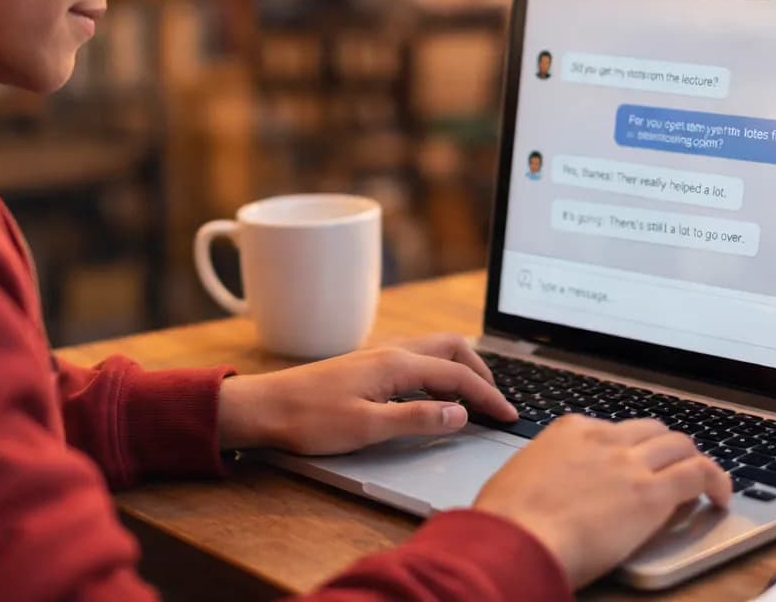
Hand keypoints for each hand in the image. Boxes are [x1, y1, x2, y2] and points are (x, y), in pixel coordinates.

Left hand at [216, 333, 518, 453]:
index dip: (488, 397)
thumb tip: (460, 414)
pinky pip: (416, 357)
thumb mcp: (368, 428)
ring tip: (474, 394)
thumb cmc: (310, 420)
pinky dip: (438, 369)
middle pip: (451, 347)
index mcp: (395, 364)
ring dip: (460, 366)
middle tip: (496, 401)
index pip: (458, 376)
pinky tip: (433, 392)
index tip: (509, 417)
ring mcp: (377, 355)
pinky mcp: (366, 365)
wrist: (265, 408)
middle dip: (481, 370)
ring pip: (433, 349)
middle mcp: (390, 352)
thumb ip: (417, 420)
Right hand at [473, 416, 731, 588]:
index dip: (631, 448)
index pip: (615, 429)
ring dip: (694, 461)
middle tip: (673, 470)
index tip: (634, 465)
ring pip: (681, 446)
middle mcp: (605, 438)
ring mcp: (631, 463)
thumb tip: (551, 485)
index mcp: (571, 430)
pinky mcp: (652, 493)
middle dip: (667, 448)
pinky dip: (716, 480)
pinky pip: (698, 474)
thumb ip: (547, 470)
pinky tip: (719, 496)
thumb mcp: (521, 475)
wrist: (517, 537)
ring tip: (703, 482)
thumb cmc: (508, 518)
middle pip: (653, 431)